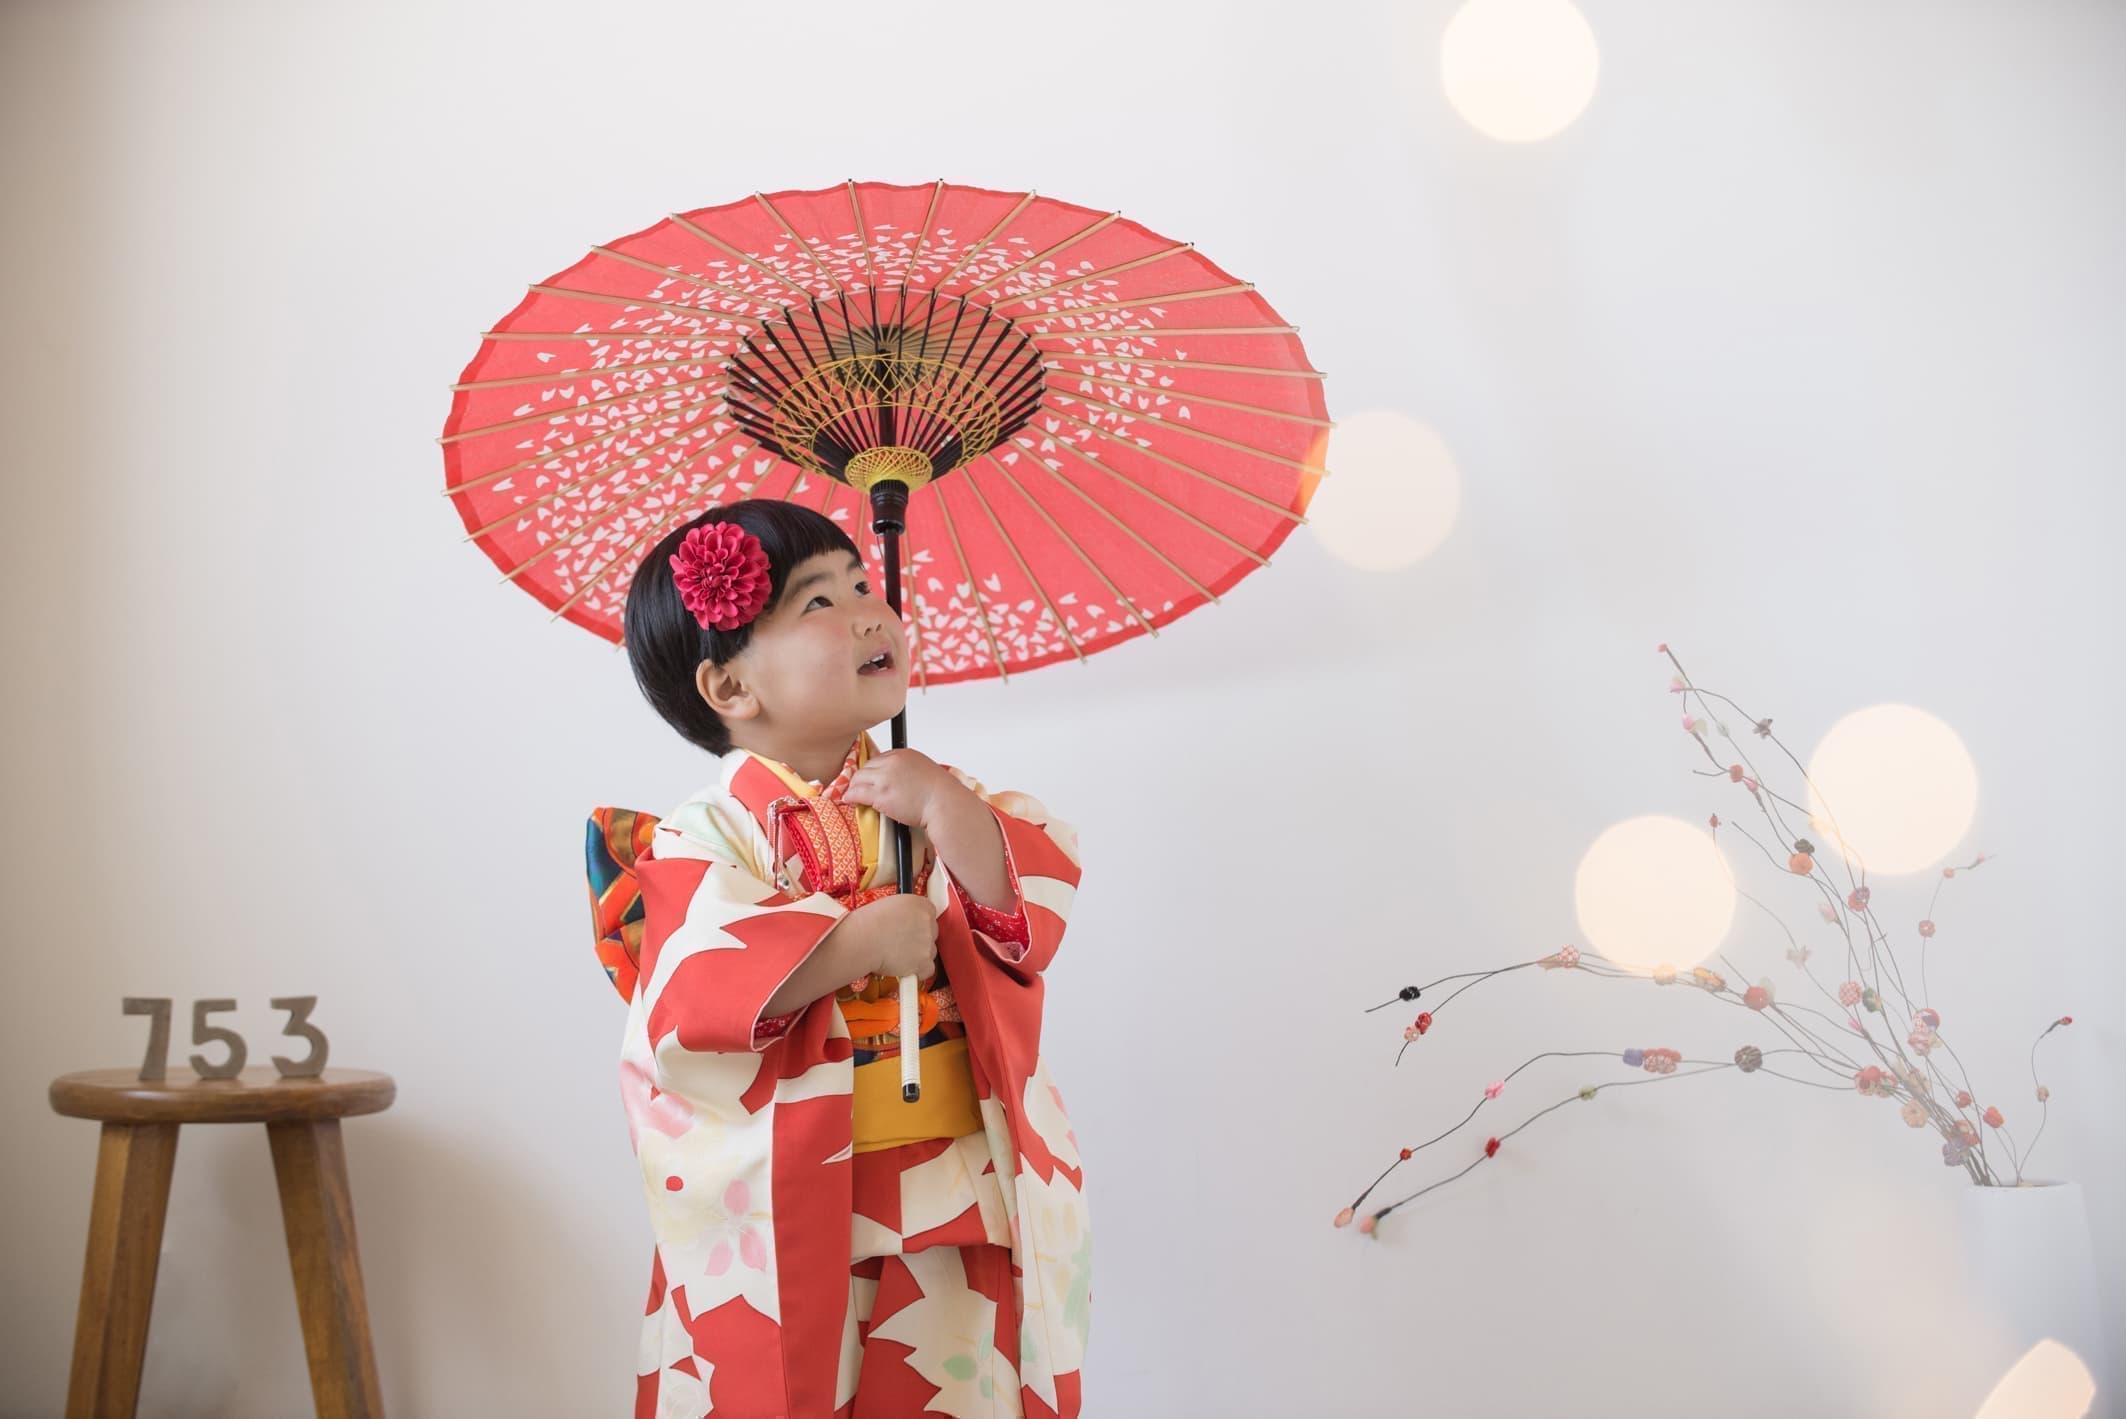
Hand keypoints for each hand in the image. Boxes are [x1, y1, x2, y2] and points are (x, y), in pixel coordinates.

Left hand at [841, 748, 965, 831]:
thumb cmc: (940, 793)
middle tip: (857, 787)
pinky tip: (848, 800)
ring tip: (852, 794)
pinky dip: (850, 796)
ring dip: (854, 787)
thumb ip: (910, 771)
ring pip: (859, 778)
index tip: (870, 779)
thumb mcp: (925, 772)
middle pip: (867, 767)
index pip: (879, 759)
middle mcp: (892, 762)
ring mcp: (885, 778)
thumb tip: (902, 781)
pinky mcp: (880, 795)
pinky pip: (857, 793)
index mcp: (904, 754)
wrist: (944, 804)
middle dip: (861, 778)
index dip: (873, 771)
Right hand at [858, 894, 938, 979]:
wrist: (862, 940)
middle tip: (900, 943)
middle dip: (918, 939)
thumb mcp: (890, 905)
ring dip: (917, 955)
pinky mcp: (924, 961)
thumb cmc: (867, 923)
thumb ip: (905, 912)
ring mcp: (927, 942)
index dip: (918, 924)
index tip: (909, 929)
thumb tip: (907, 921)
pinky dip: (917, 971)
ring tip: (896, 954)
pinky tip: (903, 966)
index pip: (929, 915)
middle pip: (931, 933)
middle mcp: (928, 921)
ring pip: (930, 951)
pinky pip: (928, 969)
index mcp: (920, 904)